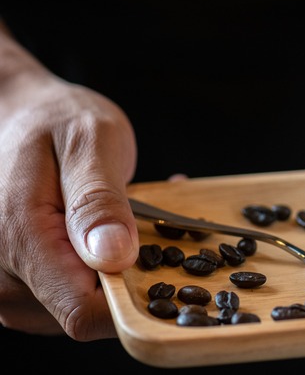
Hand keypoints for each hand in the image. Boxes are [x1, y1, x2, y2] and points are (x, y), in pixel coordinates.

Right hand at [0, 31, 138, 339]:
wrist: (25, 116)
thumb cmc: (56, 121)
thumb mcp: (89, 142)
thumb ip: (99, 201)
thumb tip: (114, 257)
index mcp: (21, 240)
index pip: (83, 312)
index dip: (131, 301)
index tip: (165, 264)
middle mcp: (7, 276)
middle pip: (90, 313)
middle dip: (132, 275)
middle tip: (147, 218)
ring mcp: (14, 286)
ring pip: (88, 307)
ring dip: (120, 270)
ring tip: (130, 215)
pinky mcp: (28, 286)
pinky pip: (77, 294)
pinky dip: (105, 268)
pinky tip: (115, 229)